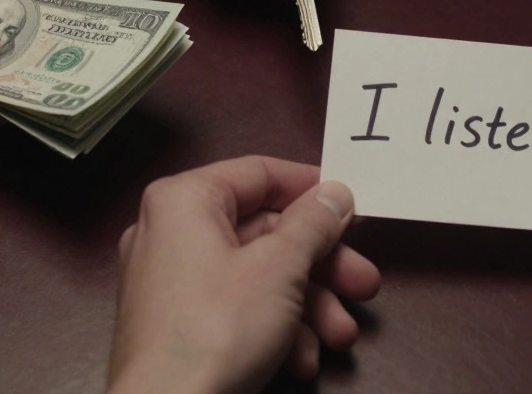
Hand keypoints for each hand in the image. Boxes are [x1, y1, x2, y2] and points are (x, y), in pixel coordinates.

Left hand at [107, 156, 380, 393]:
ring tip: (339, 334)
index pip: (259, 174)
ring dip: (307, 306)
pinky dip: (275, 329)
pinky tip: (302, 358)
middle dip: (321, 265)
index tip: (349, 207)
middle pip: (264, 232)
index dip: (310, 189)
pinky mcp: (178, 324)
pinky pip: (236, 310)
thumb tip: (334, 195)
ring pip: (256, 276)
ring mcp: (171, 281)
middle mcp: (170, 233)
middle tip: (360, 281)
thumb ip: (313, 224)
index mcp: (184, 201)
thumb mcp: (280, 268)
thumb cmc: (209, 335)